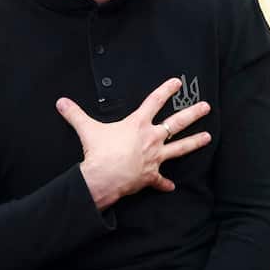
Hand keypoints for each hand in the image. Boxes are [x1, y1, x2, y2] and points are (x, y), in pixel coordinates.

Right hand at [58, 77, 211, 209]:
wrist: (104, 176)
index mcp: (138, 124)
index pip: (155, 101)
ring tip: (208, 138)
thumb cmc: (99, 152)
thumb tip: (61, 102)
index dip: (167, 90)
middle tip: (206, 107)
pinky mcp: (151, 175)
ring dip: (194, 143)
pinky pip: (160, 181)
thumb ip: (75, 114)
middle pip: (177, 123)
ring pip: (180, 148)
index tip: (178, 83)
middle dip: (193, 113)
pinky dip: (165, 184)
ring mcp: (154, 157)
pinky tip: (171, 186)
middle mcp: (152, 138)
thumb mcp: (87, 129)